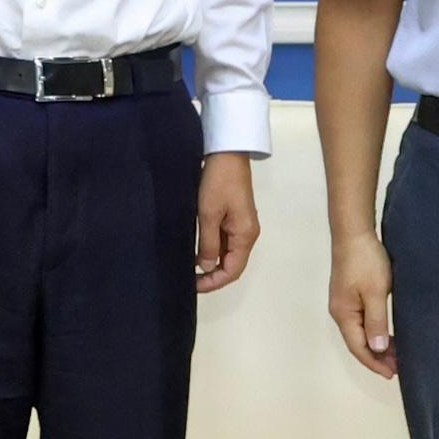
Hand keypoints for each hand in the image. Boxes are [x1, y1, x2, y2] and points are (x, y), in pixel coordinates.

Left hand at [192, 152, 259, 292]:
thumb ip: (208, 244)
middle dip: (213, 276)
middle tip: (190, 279)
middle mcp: (247, 234)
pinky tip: (198, 250)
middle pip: (232, 265)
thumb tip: (206, 267)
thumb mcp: (208, 214)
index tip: (194, 285)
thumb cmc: (218, 181)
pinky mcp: (235, 217)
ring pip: (228, 254)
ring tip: (191, 268)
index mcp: (246, 235)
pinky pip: (226, 241)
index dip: (214, 282)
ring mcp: (242, 225)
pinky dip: (213, 249)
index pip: (233, 270)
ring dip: (212, 263)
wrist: (227, 153)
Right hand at [328, 225, 395, 378]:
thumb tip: (376, 349)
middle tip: (399, 367)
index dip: (375, 363)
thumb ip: (376, 321)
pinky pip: (363, 321)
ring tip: (397, 354)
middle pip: (359, 343)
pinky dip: (375, 331)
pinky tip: (387, 334)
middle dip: (378, 357)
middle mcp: (341, 312)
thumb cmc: (365, 262)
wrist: (354, 234)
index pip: (359, 348)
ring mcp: (344, 304)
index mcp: (344, 315)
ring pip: (361, 333)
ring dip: (377, 345)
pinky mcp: (350, 295)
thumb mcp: (375, 293)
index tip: (392, 374)